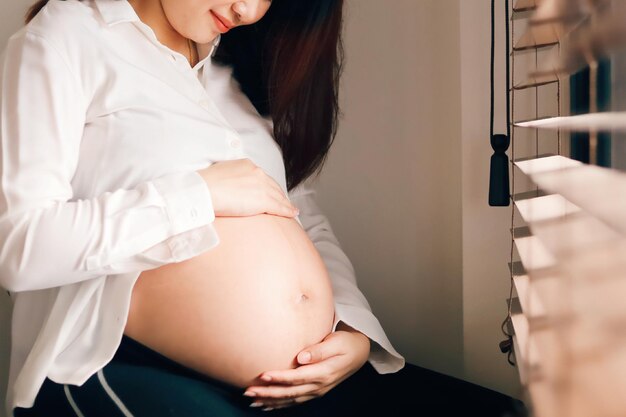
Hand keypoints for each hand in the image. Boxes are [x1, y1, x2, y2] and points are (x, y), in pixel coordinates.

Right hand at [196, 158, 298, 217]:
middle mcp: (257, 173)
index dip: (267, 185)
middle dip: (279, 194)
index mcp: (246, 165)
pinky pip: (279, 207)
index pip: (261, 177)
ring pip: (278, 196)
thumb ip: (229, 178)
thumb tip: (228, 186)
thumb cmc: (205, 185)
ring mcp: (262, 186)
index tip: (270, 191)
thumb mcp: (220, 174)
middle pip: (273, 186)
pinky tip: (293, 213)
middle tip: (284, 201)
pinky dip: (288, 211)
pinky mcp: (264, 200)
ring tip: (291, 210)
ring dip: (286, 204)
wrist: (204, 191)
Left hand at [243, 322, 369, 410]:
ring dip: (270, 400)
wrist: (359, 353)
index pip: (297, 377)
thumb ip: (319, 350)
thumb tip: (302, 357)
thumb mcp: (336, 342)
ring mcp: (317, 391)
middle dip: (268, 393)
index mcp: (324, 373)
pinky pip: (294, 401)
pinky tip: (266, 405)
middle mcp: (319, 385)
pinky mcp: (314, 391)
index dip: (279, 377)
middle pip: (290, 392)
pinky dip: (279, 405)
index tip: (262, 375)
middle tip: (249, 390)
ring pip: (290, 399)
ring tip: (252, 399)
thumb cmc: (346, 343)